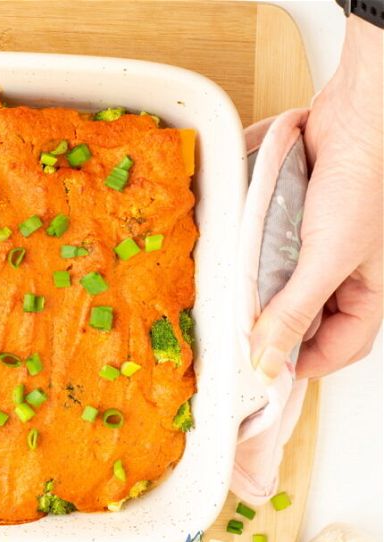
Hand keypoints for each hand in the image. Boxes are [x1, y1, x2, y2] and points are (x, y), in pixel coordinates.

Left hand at [250, 15, 382, 380]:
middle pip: (302, 318)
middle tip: (235, 326)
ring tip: (232, 286)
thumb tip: (267, 361)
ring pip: (279, 283)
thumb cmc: (365, 179)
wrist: (357, 115)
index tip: (259, 370)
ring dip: (255, 286)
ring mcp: (315, 244)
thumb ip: (296, 311)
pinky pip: (266, 244)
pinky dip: (250, 248)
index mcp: (366, 290)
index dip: (302, 363)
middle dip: (270, 322)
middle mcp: (341, 271)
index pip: (338, 348)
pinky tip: (235, 248)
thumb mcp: (328, 258)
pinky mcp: (293, 219)